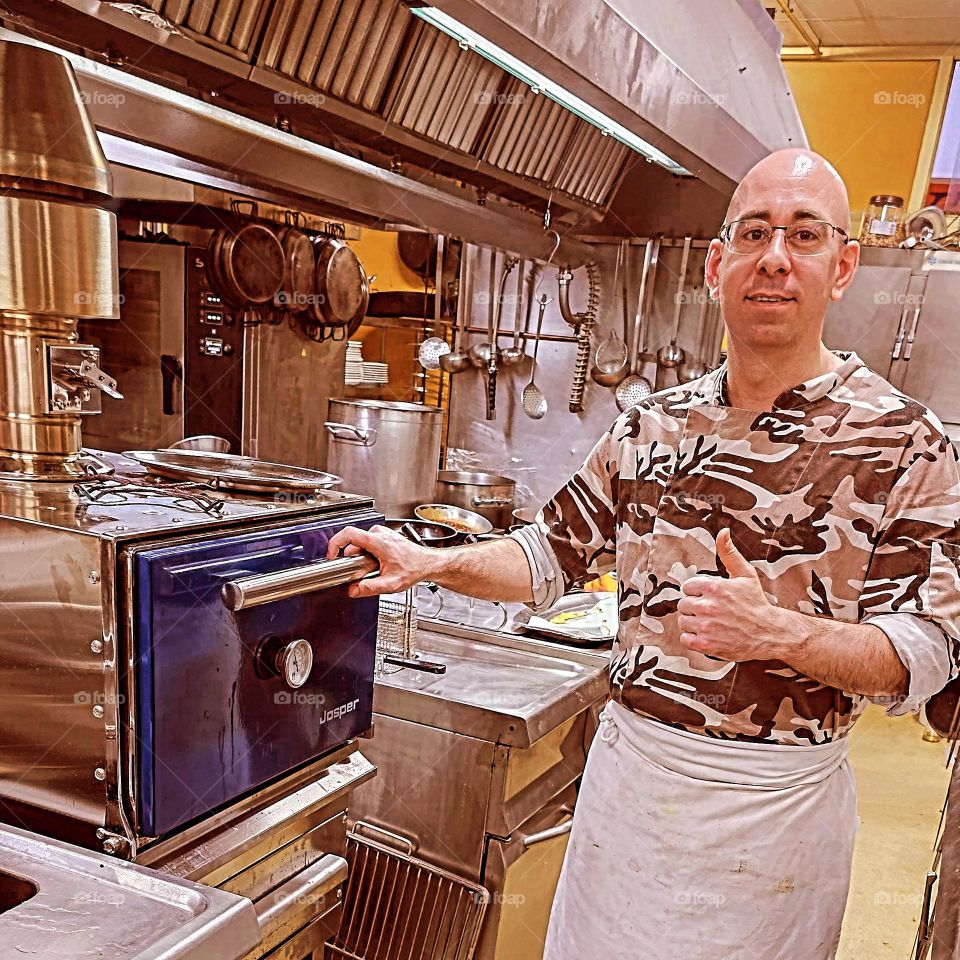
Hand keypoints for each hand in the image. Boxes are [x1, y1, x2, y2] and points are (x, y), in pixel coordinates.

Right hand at [326, 525, 434, 598]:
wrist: (427, 563)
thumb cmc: (414, 569)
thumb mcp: (391, 583)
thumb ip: (370, 588)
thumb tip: (354, 590)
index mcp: (378, 542)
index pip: (348, 534)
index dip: (335, 543)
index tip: (331, 555)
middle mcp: (379, 533)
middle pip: (353, 543)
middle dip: (351, 559)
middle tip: (360, 572)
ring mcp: (381, 533)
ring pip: (359, 544)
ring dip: (360, 557)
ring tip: (372, 568)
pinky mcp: (383, 535)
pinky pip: (366, 543)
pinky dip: (366, 554)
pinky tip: (376, 563)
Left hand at [677, 529, 793, 661]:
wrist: (770, 633)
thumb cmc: (756, 602)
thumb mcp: (745, 574)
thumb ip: (729, 553)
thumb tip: (723, 532)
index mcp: (714, 587)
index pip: (688, 587)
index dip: (698, 592)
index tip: (710, 597)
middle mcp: (708, 606)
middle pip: (683, 604)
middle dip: (694, 607)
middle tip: (710, 612)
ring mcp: (706, 626)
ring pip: (683, 621)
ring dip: (693, 623)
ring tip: (709, 623)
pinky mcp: (706, 644)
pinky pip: (685, 639)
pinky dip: (693, 638)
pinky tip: (707, 635)